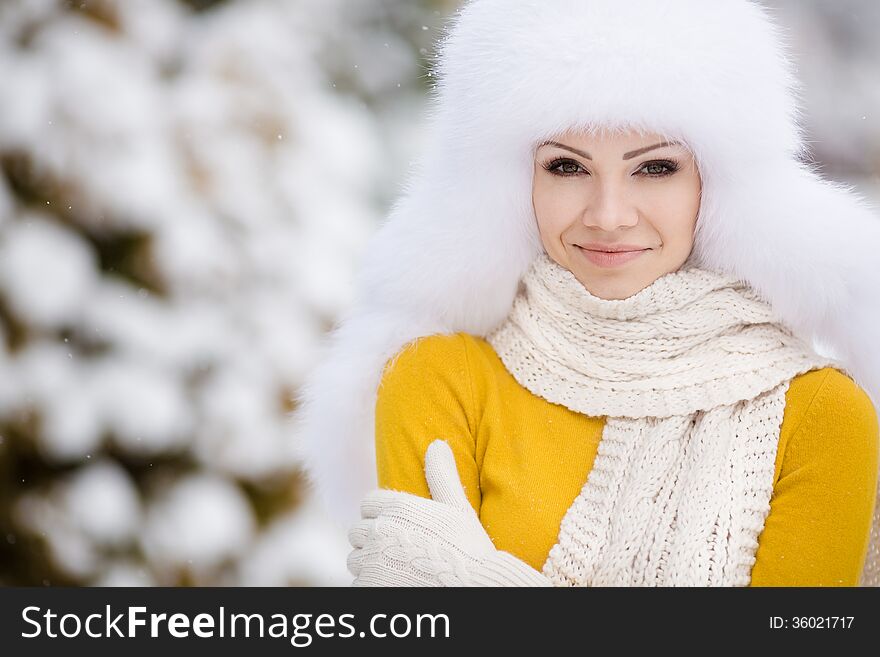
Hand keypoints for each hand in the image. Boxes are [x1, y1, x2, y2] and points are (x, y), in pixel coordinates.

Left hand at [346, 439, 550, 585]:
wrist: (472, 588)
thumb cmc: (468, 550)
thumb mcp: (457, 508)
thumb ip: (442, 475)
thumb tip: (437, 444)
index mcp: (397, 508)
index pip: (368, 503)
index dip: (381, 514)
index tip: (397, 525)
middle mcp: (378, 531)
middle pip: (358, 531)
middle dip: (372, 538)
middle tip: (397, 549)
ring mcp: (370, 562)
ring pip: (355, 559)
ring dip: (369, 563)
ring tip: (396, 568)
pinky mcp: (368, 587)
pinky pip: (358, 584)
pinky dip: (371, 586)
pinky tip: (395, 584)